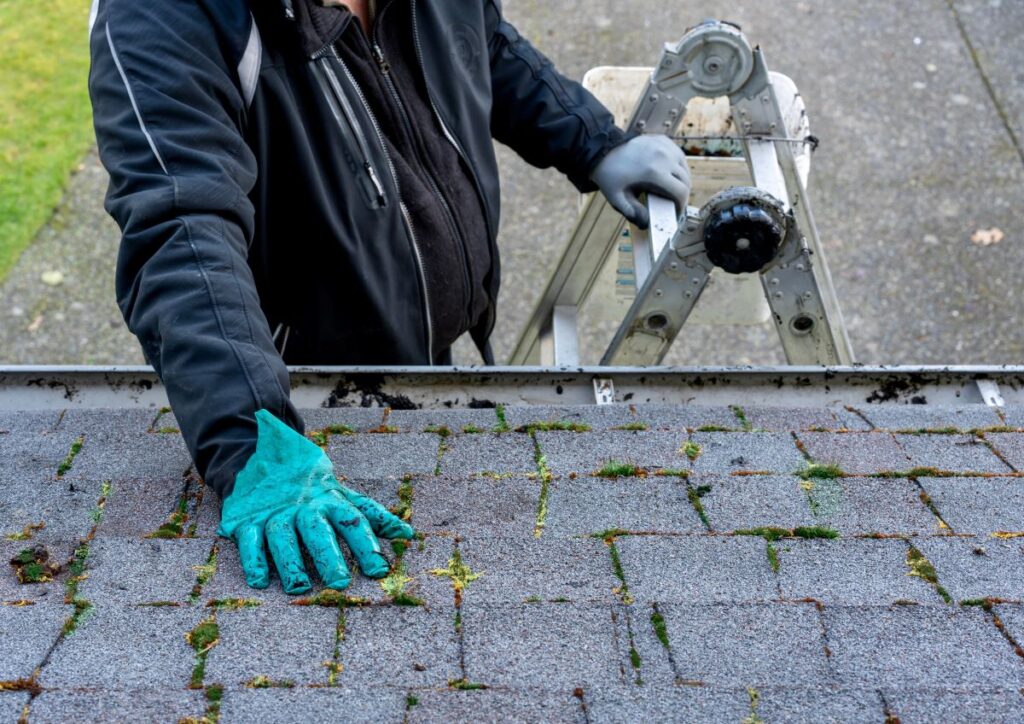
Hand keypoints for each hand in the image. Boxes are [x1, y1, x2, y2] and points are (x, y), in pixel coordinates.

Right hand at [217, 409, 414, 593]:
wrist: (262, 456)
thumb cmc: (312, 486)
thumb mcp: (342, 495)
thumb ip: (372, 516)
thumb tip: (409, 533)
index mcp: (331, 500)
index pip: (353, 522)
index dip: (367, 545)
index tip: (380, 570)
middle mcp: (304, 507)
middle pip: (318, 531)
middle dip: (329, 555)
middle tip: (340, 581)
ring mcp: (275, 513)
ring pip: (283, 537)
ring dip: (291, 562)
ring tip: (301, 588)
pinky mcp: (247, 520)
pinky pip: (249, 540)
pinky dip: (253, 559)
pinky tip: (260, 580)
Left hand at [591, 134, 690, 228]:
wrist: (602, 151)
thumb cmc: (609, 175)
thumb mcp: (617, 198)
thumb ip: (632, 212)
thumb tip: (647, 223)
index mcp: (654, 172)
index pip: (681, 191)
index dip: (682, 205)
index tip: (677, 212)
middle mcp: (663, 157)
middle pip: (685, 180)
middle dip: (683, 194)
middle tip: (675, 203)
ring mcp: (664, 146)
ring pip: (684, 167)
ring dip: (682, 180)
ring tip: (674, 189)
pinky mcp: (662, 140)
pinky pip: (678, 155)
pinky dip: (678, 166)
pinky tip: (671, 174)